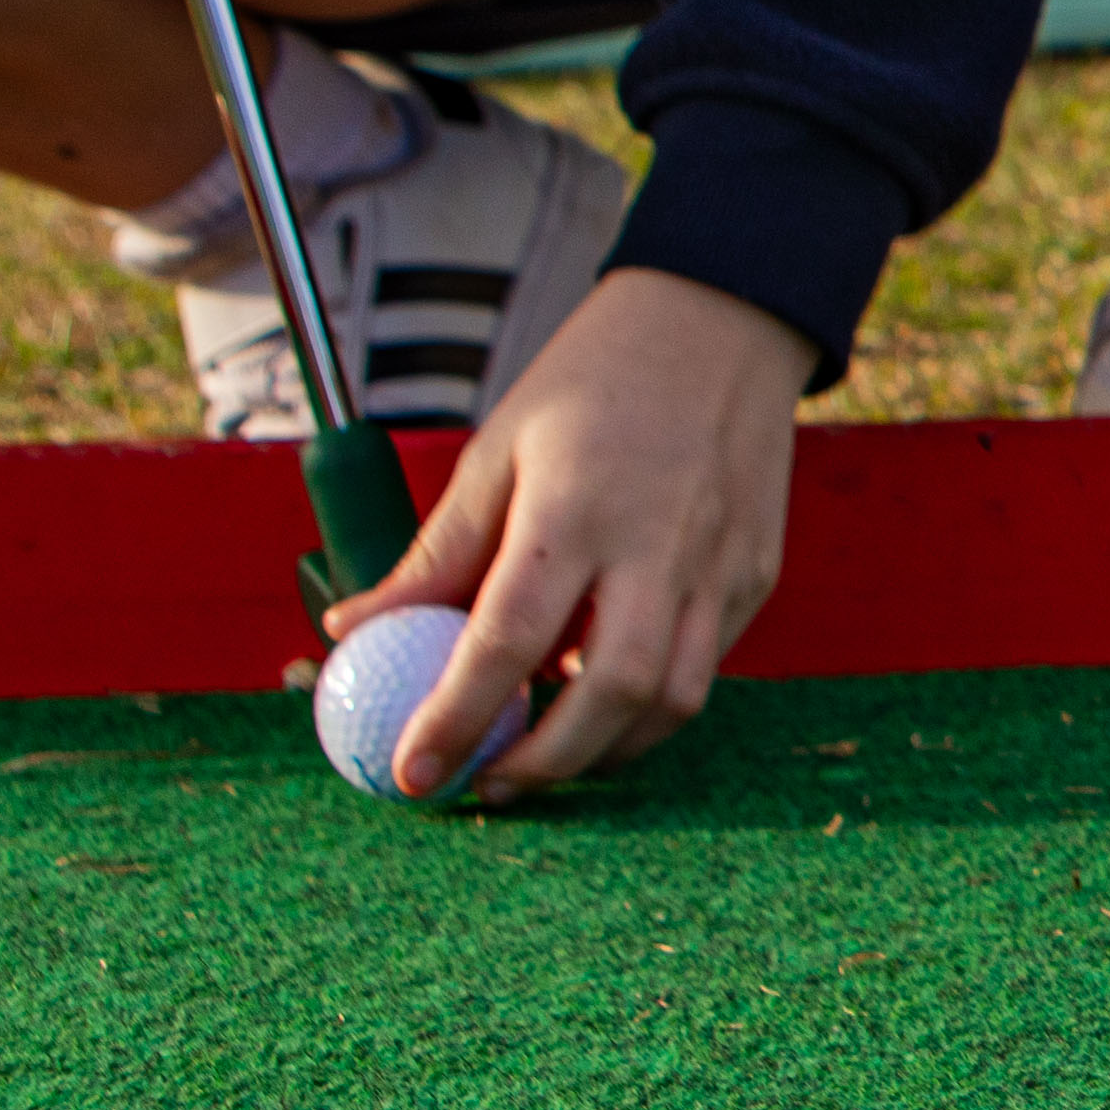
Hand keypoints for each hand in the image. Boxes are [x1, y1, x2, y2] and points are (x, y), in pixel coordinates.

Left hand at [325, 268, 813, 800]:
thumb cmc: (594, 379)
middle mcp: (658, 548)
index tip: (412, 773)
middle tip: (486, 784)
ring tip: (547, 753)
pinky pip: (705, 666)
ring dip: (605, 749)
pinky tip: (604, 694)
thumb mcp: (497, 451)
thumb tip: (354, 629)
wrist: (721, 324)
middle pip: (609, 696)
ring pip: (674, 700)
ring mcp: (721, 567)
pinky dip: (650, 703)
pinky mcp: (755, 576)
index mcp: (574, 511)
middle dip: (544, 763)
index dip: (455, 718)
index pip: (506, 642)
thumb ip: (436, 553)